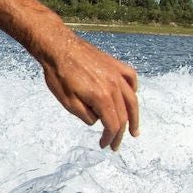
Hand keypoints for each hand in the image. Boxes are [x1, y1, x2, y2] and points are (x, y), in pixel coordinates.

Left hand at [39, 36, 140, 150]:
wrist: (58, 46)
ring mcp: (116, 74)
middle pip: (123, 115)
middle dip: (120, 133)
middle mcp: (114, 86)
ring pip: (132, 99)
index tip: (103, 145)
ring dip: (134, 117)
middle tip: (115, 145)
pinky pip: (131, 78)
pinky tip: (132, 96)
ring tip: (134, 130)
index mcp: (101, 97)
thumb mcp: (67, 102)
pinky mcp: (115, 64)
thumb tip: (97, 120)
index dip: (109, 138)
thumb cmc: (59, 74)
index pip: (112, 124)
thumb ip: (85, 115)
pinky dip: (134, 90)